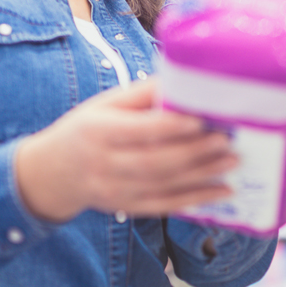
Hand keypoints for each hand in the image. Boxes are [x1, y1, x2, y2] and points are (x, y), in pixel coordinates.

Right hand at [16, 79, 236, 222]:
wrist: (53, 173)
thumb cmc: (86, 129)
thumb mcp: (104, 104)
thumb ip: (141, 94)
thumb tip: (181, 79)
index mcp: (98, 131)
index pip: (138, 131)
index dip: (171, 127)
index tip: (201, 120)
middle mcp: (105, 164)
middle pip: (155, 161)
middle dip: (195, 152)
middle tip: (226, 141)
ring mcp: (115, 191)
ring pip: (164, 185)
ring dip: (202, 175)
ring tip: (231, 162)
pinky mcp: (127, 208)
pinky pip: (166, 206)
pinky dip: (197, 200)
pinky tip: (222, 192)